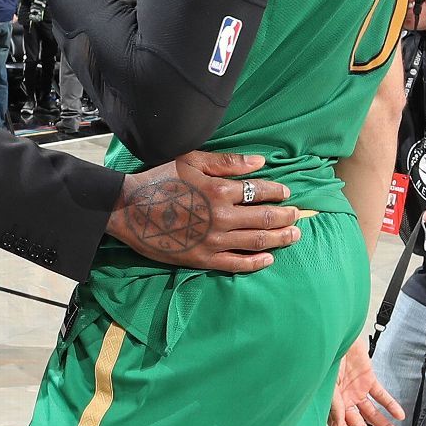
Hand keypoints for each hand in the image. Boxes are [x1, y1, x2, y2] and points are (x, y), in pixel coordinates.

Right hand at [106, 152, 303, 272]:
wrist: (128, 210)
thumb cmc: (158, 180)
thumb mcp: (191, 161)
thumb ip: (227, 162)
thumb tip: (260, 162)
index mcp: (220, 190)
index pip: (261, 191)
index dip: (278, 191)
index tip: (287, 192)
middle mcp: (222, 217)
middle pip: (265, 219)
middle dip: (286, 216)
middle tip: (297, 216)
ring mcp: (214, 241)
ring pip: (257, 242)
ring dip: (280, 238)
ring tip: (294, 235)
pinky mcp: (203, 258)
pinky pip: (237, 264)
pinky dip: (256, 263)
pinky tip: (269, 259)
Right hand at [330, 335, 405, 425]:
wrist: (334, 333)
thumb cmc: (323, 356)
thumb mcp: (325, 385)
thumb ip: (333, 407)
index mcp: (329, 401)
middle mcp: (342, 398)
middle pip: (358, 424)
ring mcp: (355, 388)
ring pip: (372, 412)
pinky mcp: (367, 377)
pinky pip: (380, 394)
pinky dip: (390, 404)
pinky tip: (398, 414)